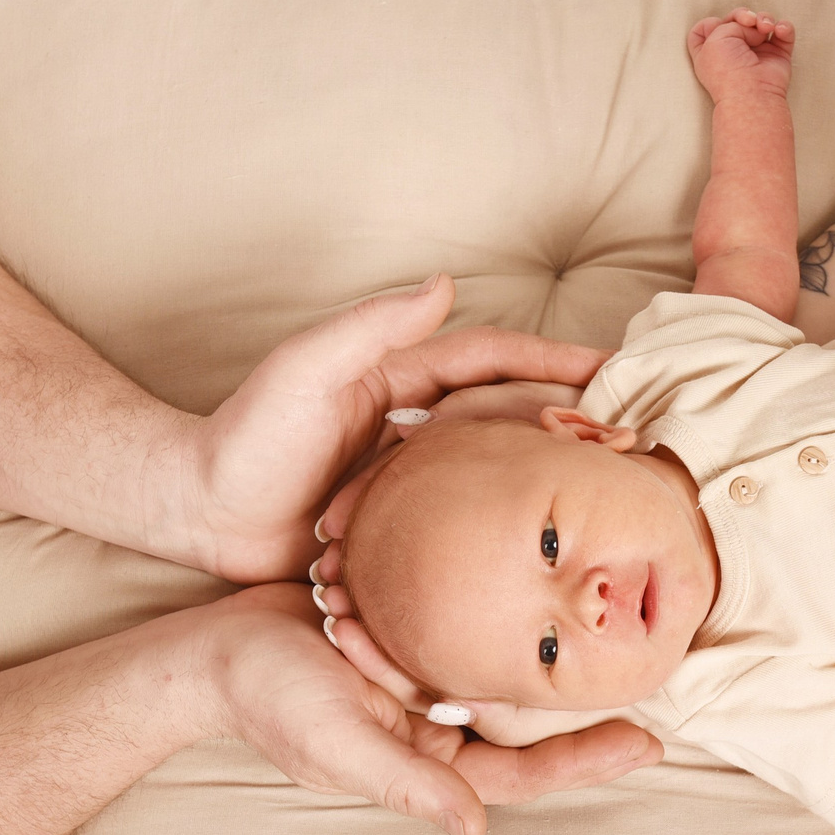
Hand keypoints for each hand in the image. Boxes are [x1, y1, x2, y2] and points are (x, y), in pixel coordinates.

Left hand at [177, 274, 606, 582]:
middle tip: (638, 437)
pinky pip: (468, 528)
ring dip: (553, 477)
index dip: (554, 359)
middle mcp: (416, 427)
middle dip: (573, 419)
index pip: (495, 361)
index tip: (614, 368)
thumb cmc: (243, 438)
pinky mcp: (404, 533)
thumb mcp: (305, 370)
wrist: (197, 516)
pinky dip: (509, 531)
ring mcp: (414, 481)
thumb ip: (370, 327)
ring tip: (617, 494)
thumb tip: (444, 283)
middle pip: (511, 415)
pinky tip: (549, 551)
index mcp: (402, 380)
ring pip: (499, 473)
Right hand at [187, 583, 661, 834]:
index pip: (524, 769)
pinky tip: (560, 576)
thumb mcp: (337, 742)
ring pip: (513, 667)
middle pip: (532, 719)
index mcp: (430, 759)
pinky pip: (479, 620)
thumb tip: (473, 830)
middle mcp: (439, 721)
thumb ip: (406, 785)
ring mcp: (429, 671)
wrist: (212, 645)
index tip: (648, 742)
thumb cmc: (268, 698)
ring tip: (630, 624)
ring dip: (564, 650)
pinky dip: (519, 606)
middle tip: (664, 672)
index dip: (586, 760)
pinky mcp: (415, 623)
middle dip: (592, 703)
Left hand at [688, 7, 794, 102]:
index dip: (711, 22)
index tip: (716, 26)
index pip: (707, 29)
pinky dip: (784, 27)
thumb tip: (753, 25)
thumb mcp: (716, 36)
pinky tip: (778, 31)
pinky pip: (784, 32)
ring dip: (763, 19)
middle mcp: (734, 51)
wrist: (751, 92)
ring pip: (761, 22)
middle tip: (748, 21)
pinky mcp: (777, 55)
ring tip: (765, 28)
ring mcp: (757, 53)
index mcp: (712, 51)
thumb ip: (731, 22)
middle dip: (742, 15)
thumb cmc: (727, 70)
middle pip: (737, 20)